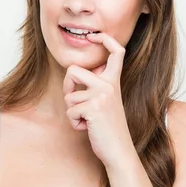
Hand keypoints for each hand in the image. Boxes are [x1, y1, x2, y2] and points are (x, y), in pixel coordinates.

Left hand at [63, 33, 135, 168]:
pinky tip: (87, 127)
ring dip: (73, 111)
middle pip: (73, 70)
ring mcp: (102, 95)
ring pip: (69, 96)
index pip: (116, 52)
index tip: (94, 37)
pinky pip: (70, 111)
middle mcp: (109, 84)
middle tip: (75, 101)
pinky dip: (74, 122)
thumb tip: (76, 72)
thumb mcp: (106, 101)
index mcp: (114, 81)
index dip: (104, 40)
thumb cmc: (108, 127)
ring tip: (87, 120)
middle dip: (67, 87)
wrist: (118, 150)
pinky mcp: (93, 108)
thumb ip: (97, 86)